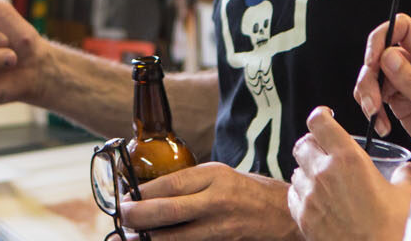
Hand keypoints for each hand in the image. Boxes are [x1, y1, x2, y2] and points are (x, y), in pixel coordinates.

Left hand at [118, 163, 300, 239]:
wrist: (287, 214)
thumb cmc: (250, 191)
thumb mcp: (221, 175)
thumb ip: (191, 183)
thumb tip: (151, 192)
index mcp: (214, 175)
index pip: (170, 184)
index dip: (143, 192)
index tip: (125, 196)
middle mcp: (217, 199)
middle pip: (169, 209)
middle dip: (139, 216)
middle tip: (123, 217)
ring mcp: (222, 226)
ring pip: (177, 236)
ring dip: (150, 238)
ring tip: (128, 237)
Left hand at [288, 108, 410, 240]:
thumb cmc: (394, 229)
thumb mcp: (409, 194)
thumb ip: (406, 174)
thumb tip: (409, 169)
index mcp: (348, 160)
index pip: (319, 122)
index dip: (321, 115)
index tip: (326, 116)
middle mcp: (323, 174)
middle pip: (303, 144)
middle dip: (313, 144)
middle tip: (325, 150)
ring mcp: (310, 196)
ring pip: (297, 170)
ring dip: (308, 171)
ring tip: (325, 180)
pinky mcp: (303, 217)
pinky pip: (294, 194)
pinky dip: (302, 193)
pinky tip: (319, 200)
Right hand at [353, 14, 410, 140]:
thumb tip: (387, 56)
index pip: (402, 28)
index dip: (382, 38)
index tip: (371, 62)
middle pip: (380, 55)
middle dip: (369, 78)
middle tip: (372, 105)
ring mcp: (407, 83)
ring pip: (373, 77)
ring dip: (367, 96)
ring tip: (376, 119)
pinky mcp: (400, 102)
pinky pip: (375, 98)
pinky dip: (373, 112)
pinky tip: (382, 127)